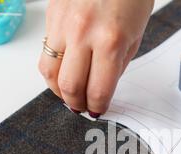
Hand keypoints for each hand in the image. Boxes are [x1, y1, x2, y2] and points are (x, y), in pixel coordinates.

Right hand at [39, 0, 153, 116]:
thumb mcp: (135, 35)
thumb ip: (117, 65)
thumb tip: (101, 88)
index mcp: (110, 41)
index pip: (97, 91)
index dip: (97, 107)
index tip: (97, 109)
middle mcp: (83, 34)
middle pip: (68, 87)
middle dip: (75, 104)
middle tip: (81, 107)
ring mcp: (63, 24)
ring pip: (48, 72)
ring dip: (58, 90)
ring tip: (69, 93)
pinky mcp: (51, 16)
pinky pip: (45, 51)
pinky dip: (53, 67)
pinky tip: (64, 69)